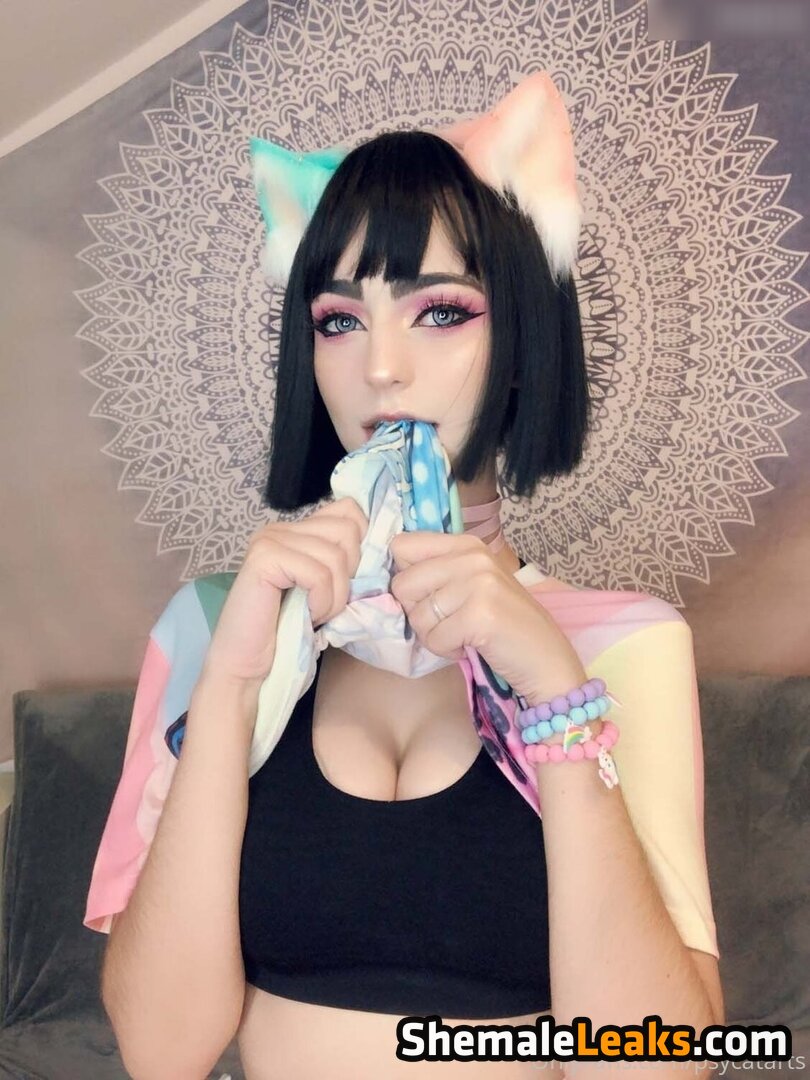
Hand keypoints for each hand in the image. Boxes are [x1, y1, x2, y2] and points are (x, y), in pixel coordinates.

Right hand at [200, 497, 368, 690]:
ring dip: (335, 596)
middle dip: (349, 575)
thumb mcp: (327, 590)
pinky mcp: (264, 559)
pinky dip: (321, 602)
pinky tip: (307, 615)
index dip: (362, 546)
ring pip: (336, 556)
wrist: (248, 666)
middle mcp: (281, 528)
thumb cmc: (289, 632)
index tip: (349, 581)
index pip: (349, 510)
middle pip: (348, 530)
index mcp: (297, 530)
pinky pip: (318, 574)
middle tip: (327, 602)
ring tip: (316, 613)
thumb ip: (344, 562)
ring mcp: (270, 540)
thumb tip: (382, 543)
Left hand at [389, 531, 587, 703]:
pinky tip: (470, 646)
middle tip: (450, 622)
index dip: (405, 577)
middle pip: (402, 583)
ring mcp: (479, 583)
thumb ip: (437, 571)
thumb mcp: (471, 585)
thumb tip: (389, 576)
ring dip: (434, 635)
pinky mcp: (480, 615)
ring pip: (416, 614)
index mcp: (467, 543)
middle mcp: (473, 556)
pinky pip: (433, 638)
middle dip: (418, 613)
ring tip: (463, 634)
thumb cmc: (504, 625)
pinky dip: (446, 651)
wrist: (546, 660)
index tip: (427, 596)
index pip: (401, 546)